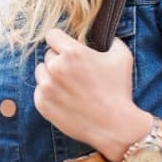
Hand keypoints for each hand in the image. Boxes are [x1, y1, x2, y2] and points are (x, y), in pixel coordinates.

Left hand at [34, 28, 151, 161]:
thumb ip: (111, 40)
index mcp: (72, 52)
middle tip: (74, 72)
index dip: (60, 40)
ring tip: (68, 86)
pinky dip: (48, 93)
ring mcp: (47, 87)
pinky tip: (64, 98)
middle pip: (48, 54)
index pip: (52, 35)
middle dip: (59, 60)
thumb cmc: (119, 90)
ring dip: (51, 75)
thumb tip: (105, 36)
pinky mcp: (42, 104)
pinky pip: (39, 91)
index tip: (66, 47)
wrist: (115, 126)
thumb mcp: (122, 56)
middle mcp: (56, 67)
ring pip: (41, 72)